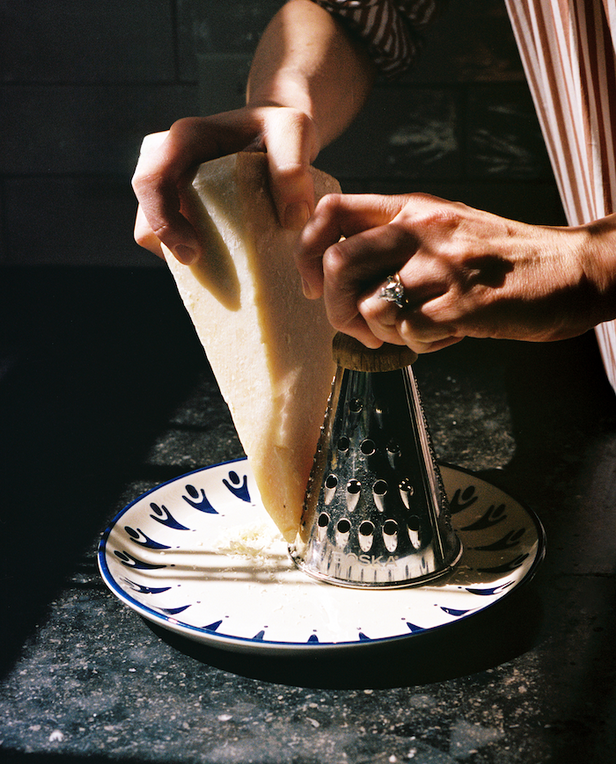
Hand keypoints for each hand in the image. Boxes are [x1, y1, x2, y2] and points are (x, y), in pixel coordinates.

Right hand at [131, 106, 318, 263]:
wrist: (277, 133)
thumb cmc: (281, 127)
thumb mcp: (294, 131)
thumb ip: (293, 167)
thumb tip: (292, 218)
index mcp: (185, 138)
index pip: (152, 180)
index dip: (162, 220)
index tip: (193, 252)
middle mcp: (169, 160)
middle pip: (146, 213)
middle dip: (167, 244)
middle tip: (204, 263)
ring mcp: (172, 185)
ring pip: (152, 230)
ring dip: (178, 253)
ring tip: (218, 264)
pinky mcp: (181, 205)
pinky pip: (169, 237)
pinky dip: (189, 254)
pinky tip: (220, 261)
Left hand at [296, 192, 615, 352]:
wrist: (571, 269)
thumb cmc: (504, 255)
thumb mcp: (447, 228)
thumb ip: (396, 240)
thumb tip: (341, 273)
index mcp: (412, 208)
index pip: (332, 210)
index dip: (305, 250)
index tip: (311, 282)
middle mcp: (421, 231)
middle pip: (336, 264)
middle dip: (333, 306)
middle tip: (356, 326)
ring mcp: (441, 268)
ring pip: (368, 306)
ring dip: (379, 333)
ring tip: (410, 331)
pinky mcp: (461, 306)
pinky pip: (407, 335)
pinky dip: (416, 345)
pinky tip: (443, 335)